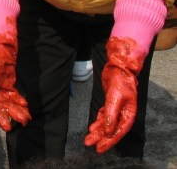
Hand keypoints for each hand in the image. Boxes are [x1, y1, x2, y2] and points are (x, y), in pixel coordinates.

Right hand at [0, 34, 30, 130]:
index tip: (7, 126)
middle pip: (2, 106)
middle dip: (11, 114)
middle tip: (22, 122)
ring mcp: (0, 88)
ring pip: (9, 102)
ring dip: (17, 109)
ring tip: (26, 117)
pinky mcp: (8, 84)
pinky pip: (13, 95)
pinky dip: (19, 100)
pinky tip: (25, 105)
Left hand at [85, 36, 144, 152]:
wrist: (119, 68)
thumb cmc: (120, 81)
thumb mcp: (114, 98)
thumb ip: (111, 114)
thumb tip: (107, 131)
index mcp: (128, 114)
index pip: (119, 131)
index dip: (109, 141)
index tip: (100, 148)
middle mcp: (123, 113)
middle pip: (111, 130)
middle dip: (101, 138)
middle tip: (90, 145)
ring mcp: (117, 109)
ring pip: (106, 124)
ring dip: (97, 131)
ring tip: (88, 138)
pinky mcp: (110, 103)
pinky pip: (104, 116)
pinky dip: (98, 122)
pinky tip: (92, 127)